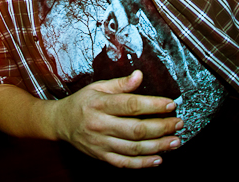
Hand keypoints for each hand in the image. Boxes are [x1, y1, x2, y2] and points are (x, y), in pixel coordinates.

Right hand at [50, 70, 183, 168]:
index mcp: (100, 104)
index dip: (153, 105)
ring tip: (175, 141)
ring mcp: (100, 143)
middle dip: (161, 127)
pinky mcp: (101, 156)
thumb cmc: (82, 102)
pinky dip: (142, 163)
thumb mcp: (98, 87)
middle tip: (178, 124)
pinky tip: (158, 159)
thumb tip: (139, 75)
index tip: (170, 104)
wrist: (60, 122)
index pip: (130, 105)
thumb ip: (120, 84)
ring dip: (157, 146)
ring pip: (133, 148)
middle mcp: (100, 124)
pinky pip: (124, 163)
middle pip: (135, 129)